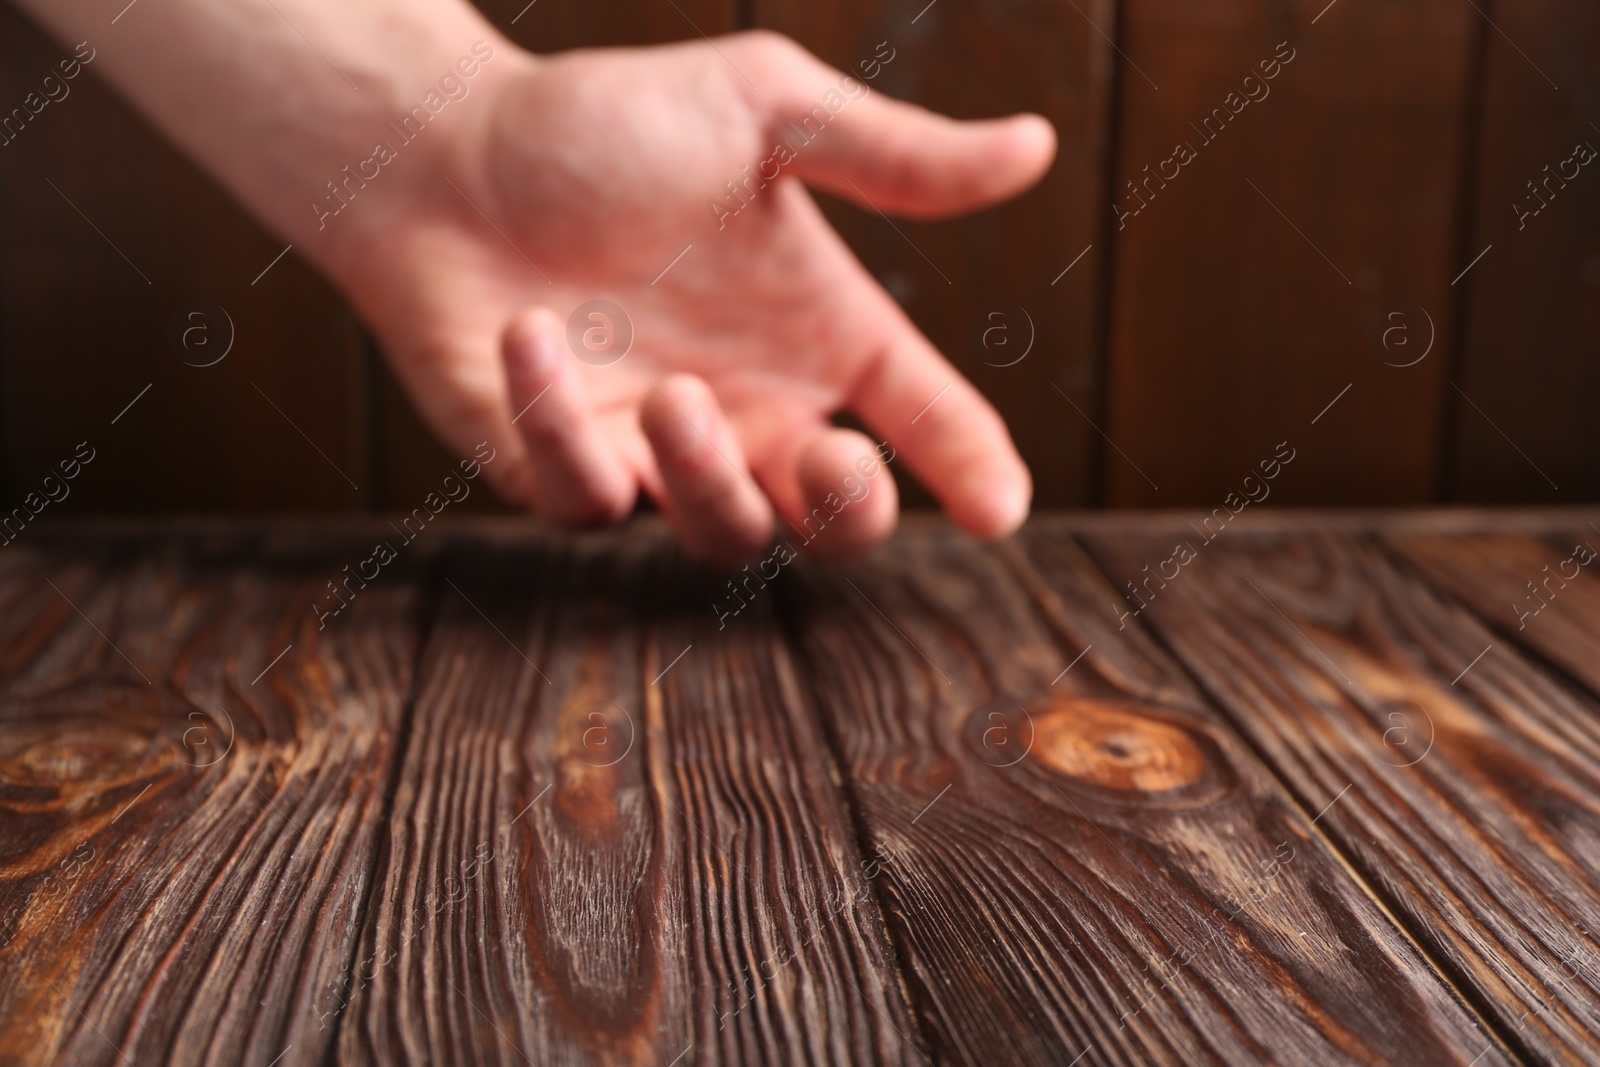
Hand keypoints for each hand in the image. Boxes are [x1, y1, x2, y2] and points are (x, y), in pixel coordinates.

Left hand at [327, 32, 1054, 562]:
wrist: (442, 149)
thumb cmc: (605, 126)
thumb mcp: (763, 112)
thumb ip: (891, 153)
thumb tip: (1037, 146)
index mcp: (818, 335)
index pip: (923, 418)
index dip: (971, 469)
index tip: (1000, 507)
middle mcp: (751, 408)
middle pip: (836, 518)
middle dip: (849, 512)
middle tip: (836, 456)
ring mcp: (654, 452)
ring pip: (722, 532)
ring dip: (710, 478)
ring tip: (675, 392)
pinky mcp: (559, 468)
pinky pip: (586, 499)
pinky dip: (564, 431)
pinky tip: (534, 335)